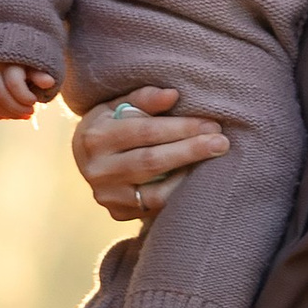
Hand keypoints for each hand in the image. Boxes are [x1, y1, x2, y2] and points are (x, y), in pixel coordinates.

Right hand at [0, 60, 57, 119]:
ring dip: (7, 114)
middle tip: (30, 112)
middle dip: (17, 109)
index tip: (34, 101)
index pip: (13, 84)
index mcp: (8, 61)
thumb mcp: (34, 65)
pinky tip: (8, 115)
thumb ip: (39, 74)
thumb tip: (49, 82)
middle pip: (0, 95)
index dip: (25, 97)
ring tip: (22, 115)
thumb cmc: (25, 61)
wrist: (5, 53)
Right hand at [70, 86, 229, 220]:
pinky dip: (177, 194)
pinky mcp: (117, 213)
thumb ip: (143, 98)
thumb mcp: (116, 105)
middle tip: (221, 142)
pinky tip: (195, 179)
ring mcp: (106, 195)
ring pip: (154, 192)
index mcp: (95, 136)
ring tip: (213, 161)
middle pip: (151, 161)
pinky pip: (155, 207)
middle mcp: (97, 169)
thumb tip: (173, 95)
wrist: (86, 158)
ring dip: (188, 176)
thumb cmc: (109, 124)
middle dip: (190, 151)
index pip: (145, 132)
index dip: (181, 128)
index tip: (211, 124)